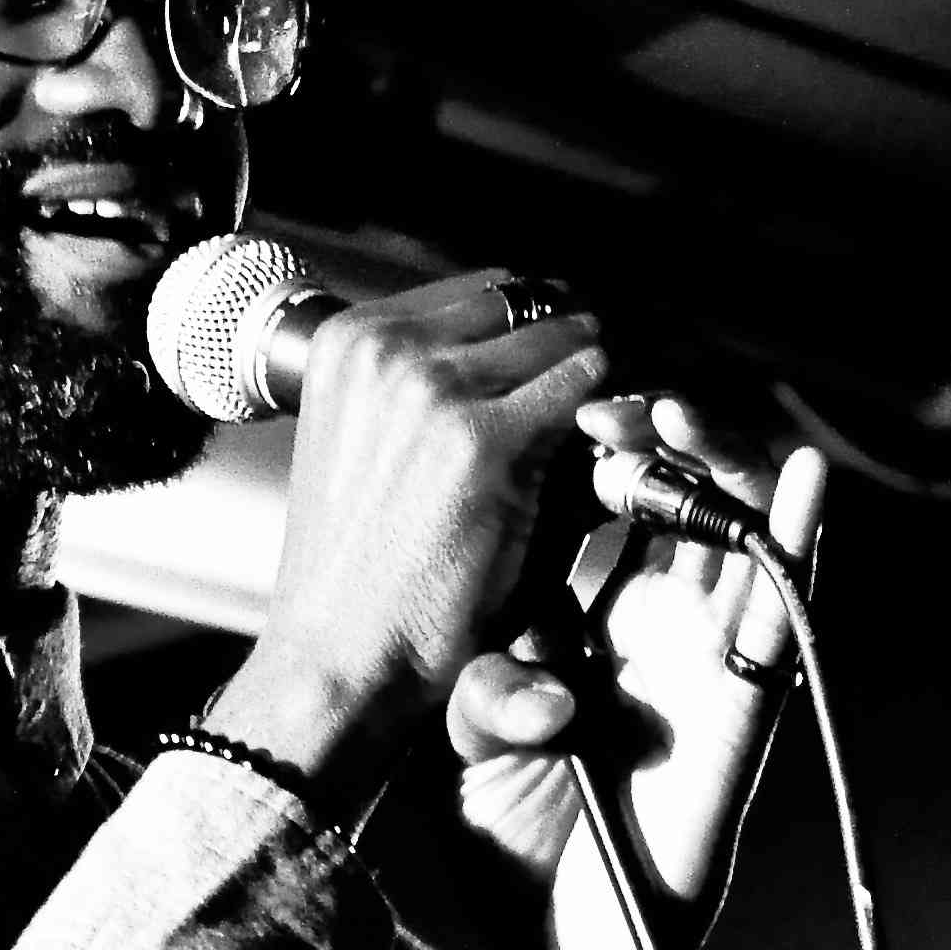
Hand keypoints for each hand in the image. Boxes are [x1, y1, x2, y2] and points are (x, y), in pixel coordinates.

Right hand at [202, 270, 611, 796]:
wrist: (339, 656)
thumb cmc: (366, 569)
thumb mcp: (375, 443)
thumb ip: (435, 384)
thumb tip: (538, 341)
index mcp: (349, 337)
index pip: (482, 293)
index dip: (534, 331)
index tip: (564, 367)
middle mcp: (385, 347)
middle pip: (527, 306)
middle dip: (571, 352)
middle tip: (599, 406)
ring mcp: (432, 388)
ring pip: (567, 340)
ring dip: (597, 385)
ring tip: (605, 440)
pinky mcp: (484, 440)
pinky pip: (587, 391)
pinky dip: (611, 421)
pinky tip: (608, 462)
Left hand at [445, 396, 801, 949]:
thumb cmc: (520, 856)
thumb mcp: (469, 740)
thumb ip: (475, 676)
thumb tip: (488, 621)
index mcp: (593, 630)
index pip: (609, 507)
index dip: (598, 441)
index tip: (561, 396)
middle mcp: (659, 635)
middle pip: (682, 498)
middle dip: (657, 429)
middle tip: (612, 395)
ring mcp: (707, 665)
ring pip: (741, 533)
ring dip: (722, 462)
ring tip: (678, 411)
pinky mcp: (744, 709)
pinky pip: (783, 617)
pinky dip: (799, 542)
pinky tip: (803, 482)